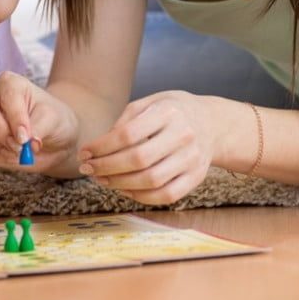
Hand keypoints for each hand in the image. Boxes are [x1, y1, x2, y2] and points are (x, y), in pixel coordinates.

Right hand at [0, 71, 78, 172]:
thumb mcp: (54, 121)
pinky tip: (6, 158)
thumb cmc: (54, 122)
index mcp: (11, 84)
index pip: (6, 96)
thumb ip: (40, 128)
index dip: (15, 119)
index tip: (25, 139)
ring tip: (13, 154)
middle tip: (18, 148)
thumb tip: (27, 143)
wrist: (54, 141)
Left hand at [78, 90, 215, 203]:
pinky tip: (124, 189)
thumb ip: (126, 120)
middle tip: (88, 169)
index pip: (128, 134)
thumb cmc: (173, 112)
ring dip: (120, 184)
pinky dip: (141, 196)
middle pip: (138, 159)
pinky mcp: (196, 178)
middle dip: (106, 167)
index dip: (101, 146)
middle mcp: (183, 135)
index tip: (85, 152)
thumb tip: (101, 145)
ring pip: (151, 180)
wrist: (213, 123)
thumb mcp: (150, 102)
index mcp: (168, 112)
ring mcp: (192, 159)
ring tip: (102, 179)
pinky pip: (166, 195)